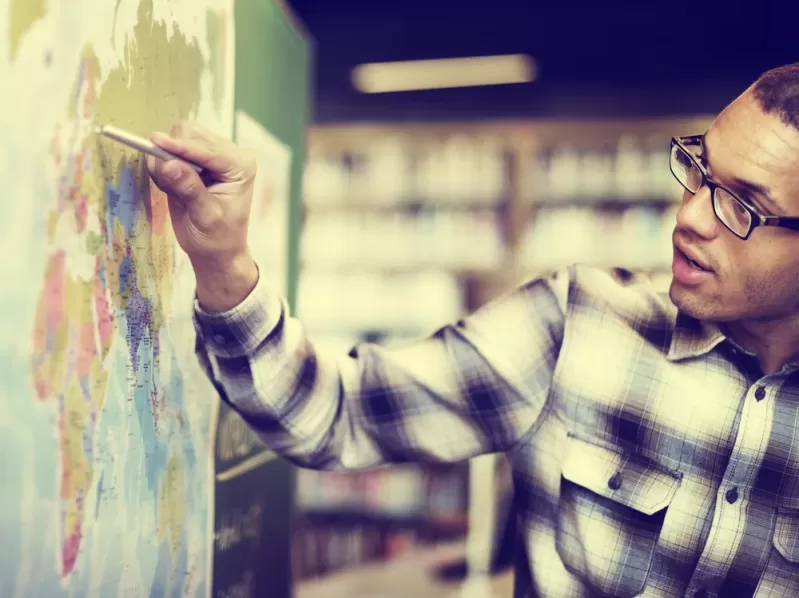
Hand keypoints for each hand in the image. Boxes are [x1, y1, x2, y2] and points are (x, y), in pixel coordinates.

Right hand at [147, 121, 258, 311]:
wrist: (216, 251)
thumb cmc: (217, 238)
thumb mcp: (205, 217)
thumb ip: (189, 190)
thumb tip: (168, 164)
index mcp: (240, 166)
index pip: (206, 150)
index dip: (180, 147)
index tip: (155, 141)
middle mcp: (229, 154)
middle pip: (191, 134)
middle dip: (172, 152)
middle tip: (165, 182)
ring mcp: (211, 154)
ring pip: (178, 137)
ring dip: (166, 158)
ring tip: (173, 190)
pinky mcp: (195, 160)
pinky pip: (170, 151)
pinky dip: (164, 165)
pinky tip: (172, 188)